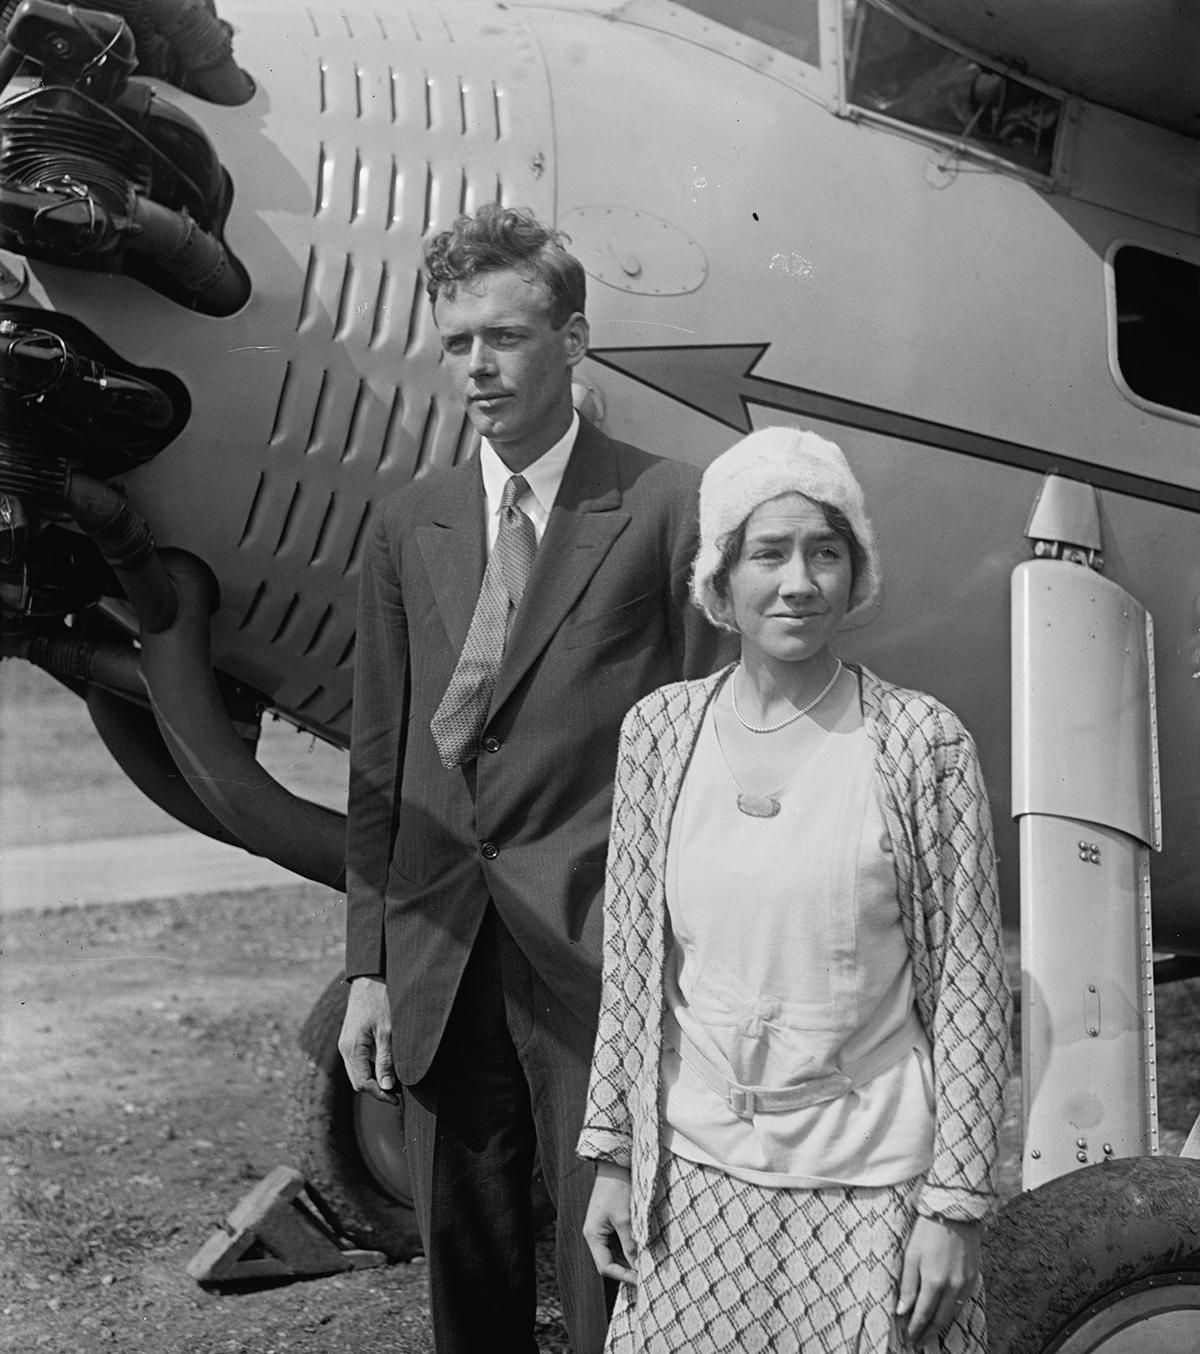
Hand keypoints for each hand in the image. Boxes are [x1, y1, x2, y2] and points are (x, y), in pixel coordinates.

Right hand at [337, 976, 398, 1104]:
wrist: (370, 977)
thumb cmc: (380, 1001)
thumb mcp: (388, 1031)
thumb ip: (386, 1061)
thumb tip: (387, 1087)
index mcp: (351, 1049)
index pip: (362, 1084)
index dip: (380, 1094)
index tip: (397, 1099)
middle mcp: (345, 1048)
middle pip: (358, 1081)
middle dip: (376, 1090)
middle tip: (398, 1095)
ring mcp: (346, 1043)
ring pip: (357, 1072)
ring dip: (373, 1080)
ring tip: (395, 1083)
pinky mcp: (351, 1038)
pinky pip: (358, 1061)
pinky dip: (371, 1069)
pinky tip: (386, 1067)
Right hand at [582, 1162, 637, 1285]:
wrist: (617, 1162)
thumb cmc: (618, 1188)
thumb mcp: (625, 1219)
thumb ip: (630, 1245)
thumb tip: (638, 1266)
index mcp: (593, 1235)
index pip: (605, 1266)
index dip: (623, 1276)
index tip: (642, 1280)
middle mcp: (595, 1234)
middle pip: (610, 1260)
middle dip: (628, 1268)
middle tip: (648, 1274)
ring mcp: (603, 1227)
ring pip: (617, 1251)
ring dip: (631, 1257)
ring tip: (649, 1262)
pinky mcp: (612, 1220)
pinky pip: (620, 1240)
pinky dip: (631, 1246)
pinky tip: (645, 1247)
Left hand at [896, 1214, 979, 1348]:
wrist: (955, 1212)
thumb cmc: (928, 1231)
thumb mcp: (911, 1255)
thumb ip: (908, 1286)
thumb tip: (902, 1311)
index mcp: (935, 1282)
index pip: (923, 1314)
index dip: (914, 1329)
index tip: (907, 1338)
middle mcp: (953, 1287)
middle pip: (939, 1320)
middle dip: (927, 1333)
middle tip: (916, 1342)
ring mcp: (965, 1284)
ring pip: (952, 1314)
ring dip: (940, 1326)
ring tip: (929, 1334)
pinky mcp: (973, 1278)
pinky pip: (962, 1303)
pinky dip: (952, 1314)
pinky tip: (944, 1316)